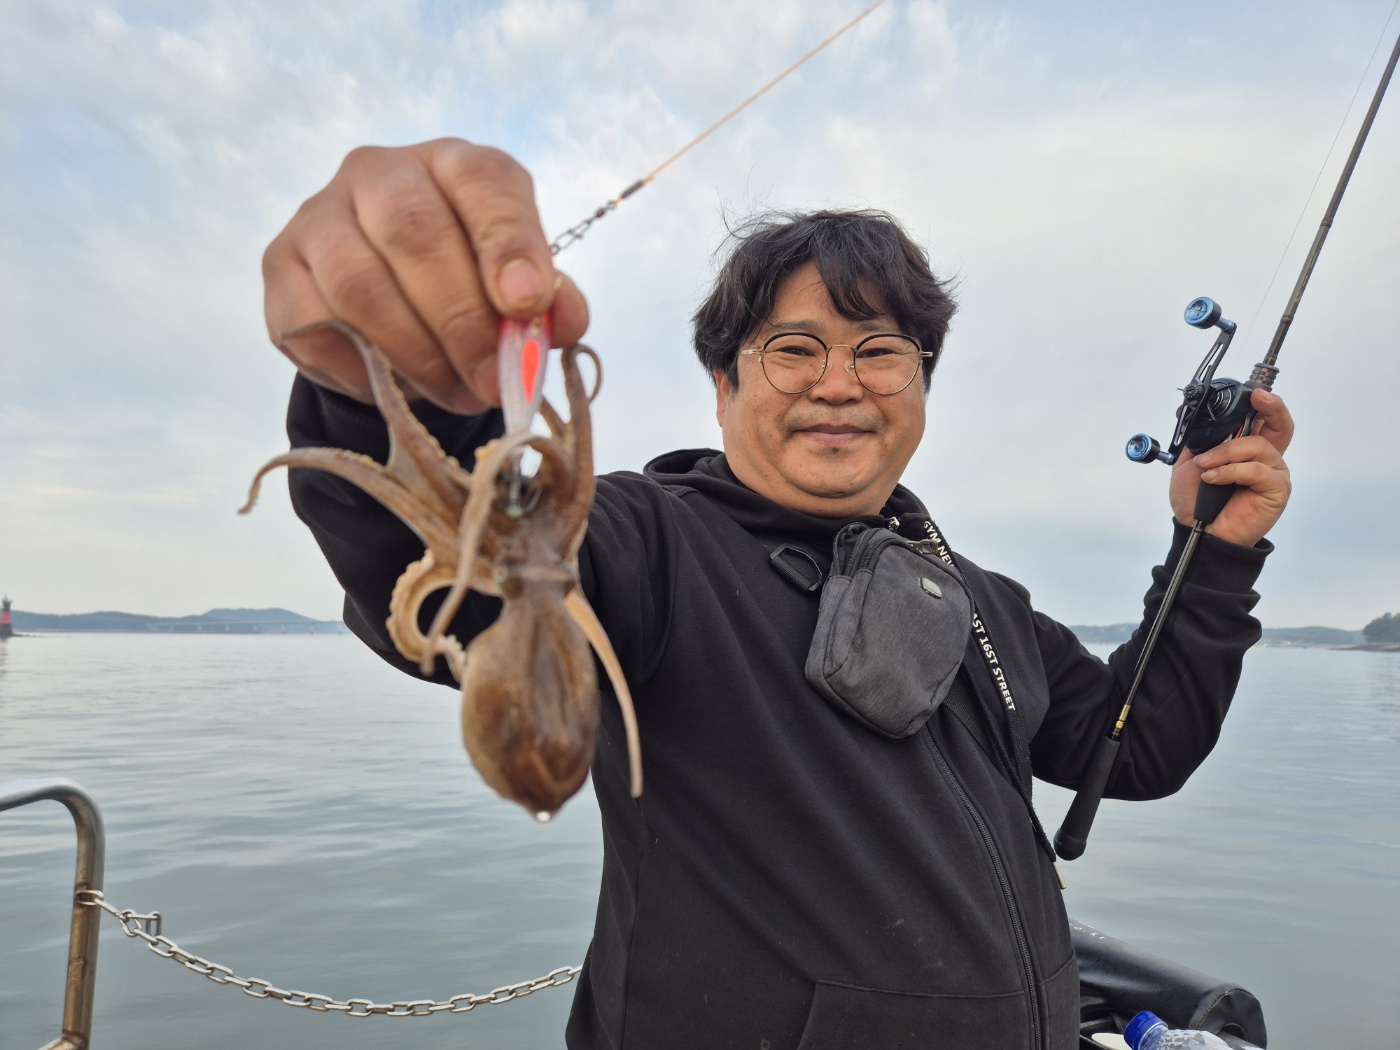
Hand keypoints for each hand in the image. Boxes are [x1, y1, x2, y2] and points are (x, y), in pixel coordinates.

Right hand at [262, 139, 589, 412]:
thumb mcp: (522, 286)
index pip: (483, 183)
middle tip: (493, 382)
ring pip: (358, 285)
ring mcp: (319, 216)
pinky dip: (365, 370)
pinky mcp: (280, 267)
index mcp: (453, 163)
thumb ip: (549, 301)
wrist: (395, 301)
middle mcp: (379, 172)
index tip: (526, 307)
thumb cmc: (471, 284)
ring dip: (415, 355)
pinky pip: (314, 325)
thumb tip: (560, 322)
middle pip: (414, 234)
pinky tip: (401, 389)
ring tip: (456, 394)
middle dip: (462, 322)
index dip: (509, 244)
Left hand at [1169, 388, 1293, 545]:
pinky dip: (1230, 471)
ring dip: (1225, 453)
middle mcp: (1267, 459)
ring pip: (1257, 446)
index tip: (1252, 391)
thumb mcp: (1191, 462)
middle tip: (1257, 398)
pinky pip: (1256, 470)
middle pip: (1282, 425)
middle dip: (1272, 406)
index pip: (1265, 420)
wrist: (1197, 531)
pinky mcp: (1277, 491)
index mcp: (1248, 450)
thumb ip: (1201, 439)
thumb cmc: (1197, 501)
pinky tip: (1212, 479)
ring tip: (1204, 466)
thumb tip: (1202, 416)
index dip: (1263, 403)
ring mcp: (1274, 474)